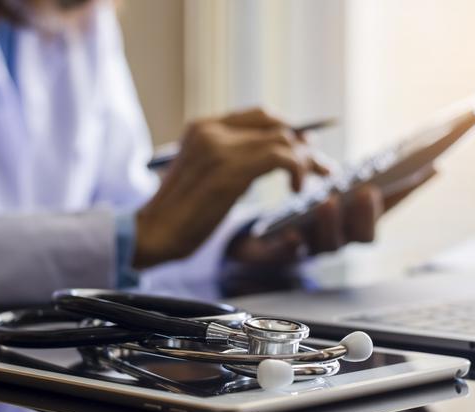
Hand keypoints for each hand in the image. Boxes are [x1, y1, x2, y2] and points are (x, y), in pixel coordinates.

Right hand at [132, 108, 327, 268]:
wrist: (153, 233)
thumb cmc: (179, 213)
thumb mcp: (204, 174)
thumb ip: (231, 159)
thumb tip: (272, 153)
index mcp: (202, 128)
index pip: (259, 115)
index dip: (288, 129)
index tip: (306, 148)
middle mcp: (211, 130)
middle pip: (275, 123)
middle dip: (304, 144)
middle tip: (321, 168)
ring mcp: (220, 147)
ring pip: (282, 139)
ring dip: (305, 161)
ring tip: (310, 183)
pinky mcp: (230, 170)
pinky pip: (280, 157)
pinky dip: (296, 171)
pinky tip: (294, 190)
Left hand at [227, 167, 437, 266]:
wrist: (250, 239)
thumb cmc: (288, 211)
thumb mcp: (302, 183)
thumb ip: (310, 165)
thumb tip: (310, 133)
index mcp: (350, 218)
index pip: (386, 206)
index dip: (408, 192)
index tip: (430, 168)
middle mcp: (337, 236)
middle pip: (364, 234)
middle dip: (368, 213)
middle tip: (366, 192)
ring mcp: (312, 249)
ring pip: (330, 245)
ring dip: (332, 223)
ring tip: (326, 203)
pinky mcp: (282, 256)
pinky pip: (290, 256)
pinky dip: (292, 247)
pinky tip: (291, 234)